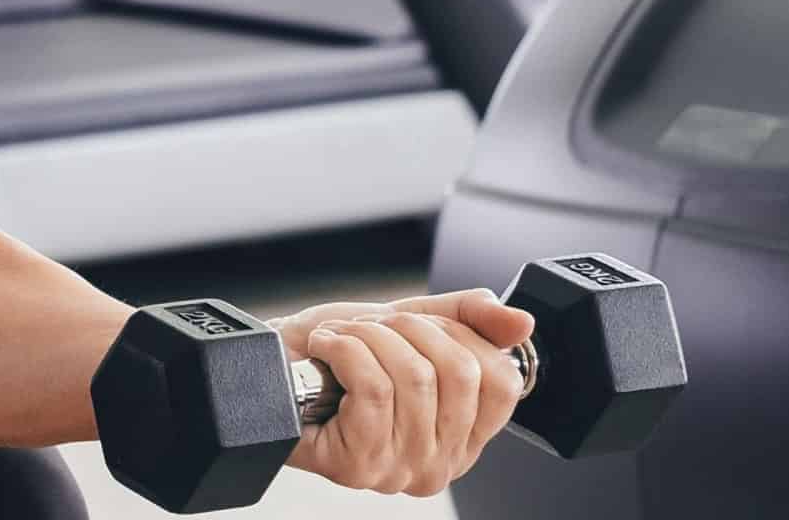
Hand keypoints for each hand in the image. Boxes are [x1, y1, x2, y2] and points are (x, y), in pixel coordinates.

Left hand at [265, 290, 535, 497]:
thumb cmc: (330, 354)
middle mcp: (437, 464)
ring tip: (340, 339)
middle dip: (407, 328)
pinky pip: (373, 387)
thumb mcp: (407, 323)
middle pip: (459, 373)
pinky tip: (325, 350)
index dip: (459, 334)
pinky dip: (343, 349)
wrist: (266, 366)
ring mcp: (398, 470)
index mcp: (460, 436)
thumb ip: (467, 318)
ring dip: (367, 336)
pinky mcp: (357, 467)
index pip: (502, 381)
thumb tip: (522, 322)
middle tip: (369, 327)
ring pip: (414, 377)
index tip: (414, 323)